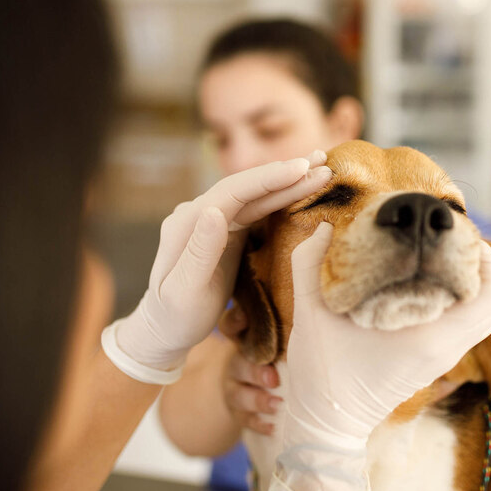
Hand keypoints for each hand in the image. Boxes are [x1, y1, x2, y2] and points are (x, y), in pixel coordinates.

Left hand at [102, 152, 330, 383]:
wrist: (166, 328)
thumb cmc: (176, 316)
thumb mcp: (185, 291)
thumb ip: (200, 252)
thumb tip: (215, 212)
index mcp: (187, 222)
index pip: (232, 191)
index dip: (268, 178)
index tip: (300, 169)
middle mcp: (199, 213)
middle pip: (248, 187)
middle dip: (286, 174)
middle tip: (323, 162)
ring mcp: (214, 220)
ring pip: (256, 195)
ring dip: (289, 183)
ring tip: (322, 169)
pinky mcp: (228, 230)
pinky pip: (258, 209)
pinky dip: (282, 198)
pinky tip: (304, 189)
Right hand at [220, 307, 281, 434]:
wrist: (248, 387)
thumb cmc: (272, 356)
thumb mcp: (274, 339)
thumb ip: (287, 325)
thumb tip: (318, 305)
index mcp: (243, 340)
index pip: (231, 326)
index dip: (236, 320)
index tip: (247, 316)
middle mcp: (235, 363)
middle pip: (238, 364)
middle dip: (255, 371)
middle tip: (274, 378)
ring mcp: (234, 388)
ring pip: (239, 394)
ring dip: (257, 399)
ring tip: (276, 404)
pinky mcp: (237, 412)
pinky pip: (244, 420)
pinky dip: (258, 423)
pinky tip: (272, 427)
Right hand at [269, 222, 490, 490]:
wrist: (327, 423)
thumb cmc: (322, 373)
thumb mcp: (310, 313)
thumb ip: (309, 264)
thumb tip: (323, 227)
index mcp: (430, 337)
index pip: (490, 295)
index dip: (485, 258)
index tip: (455, 233)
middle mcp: (446, 348)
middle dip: (483, 265)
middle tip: (450, 240)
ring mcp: (444, 357)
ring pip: (485, 315)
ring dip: (474, 283)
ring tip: (440, 256)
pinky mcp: (435, 360)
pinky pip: (467, 324)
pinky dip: (461, 299)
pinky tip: (424, 280)